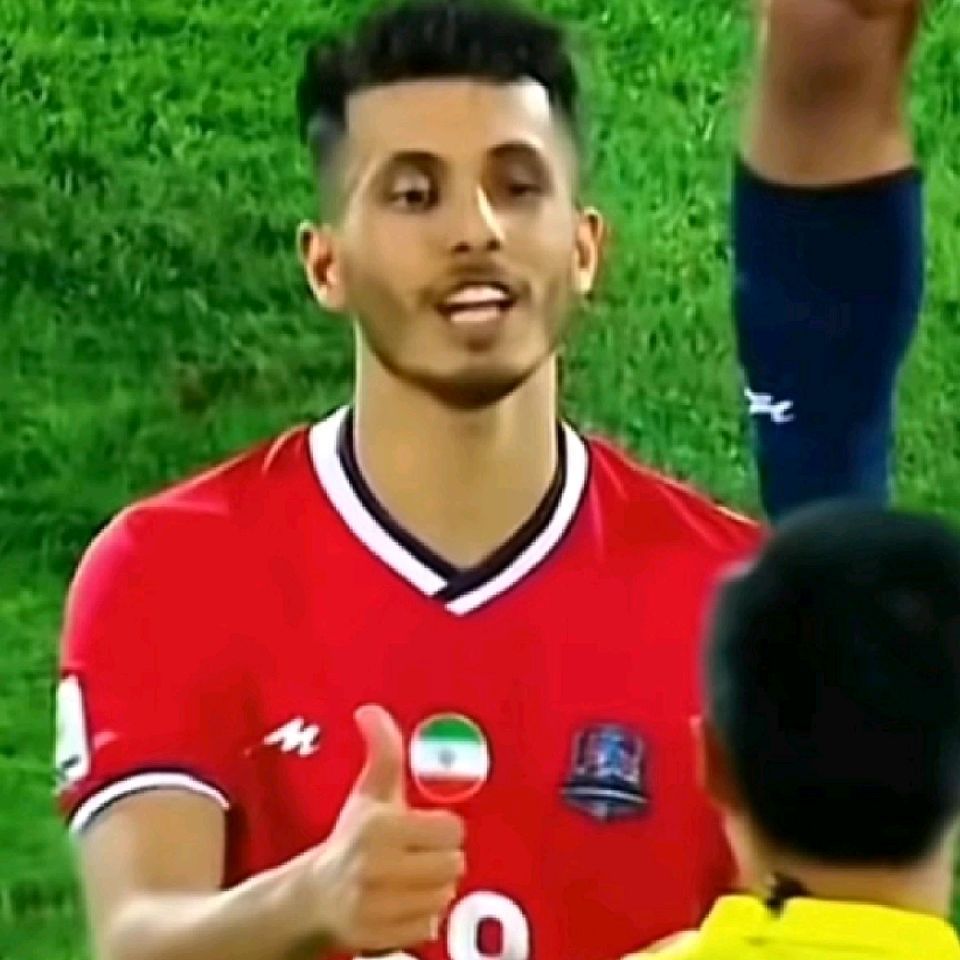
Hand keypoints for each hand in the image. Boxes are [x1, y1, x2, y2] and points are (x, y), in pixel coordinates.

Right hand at [295, 705, 465, 954]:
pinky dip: (422, 918)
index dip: (442, 829)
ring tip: (410, 879)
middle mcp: (375, 867)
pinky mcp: (375, 937)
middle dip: (440, 860)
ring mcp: (374, 905)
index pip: (452, 830)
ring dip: (433, 889)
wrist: (311, 896)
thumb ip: (383, 751)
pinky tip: (402, 904)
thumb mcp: (370, 792)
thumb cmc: (351, 838)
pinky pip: (428, 927)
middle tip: (417, 856)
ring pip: (444, 896)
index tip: (424, 829)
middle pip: (453, 865)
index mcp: (379, 827)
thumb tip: (370, 711)